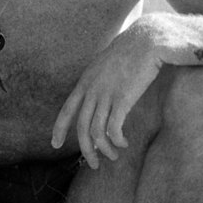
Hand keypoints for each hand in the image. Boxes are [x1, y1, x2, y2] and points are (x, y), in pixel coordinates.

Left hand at [51, 19, 162, 167]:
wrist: (148, 38)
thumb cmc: (132, 51)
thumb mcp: (107, 65)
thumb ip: (100, 81)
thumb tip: (101, 99)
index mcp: (86, 82)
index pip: (66, 110)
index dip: (59, 129)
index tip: (54, 144)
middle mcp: (92, 90)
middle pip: (81, 128)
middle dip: (86, 150)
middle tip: (94, 165)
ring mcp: (106, 94)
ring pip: (96, 133)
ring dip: (104, 150)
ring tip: (113, 156)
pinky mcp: (122, 99)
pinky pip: (113, 129)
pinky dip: (116, 141)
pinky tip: (123, 143)